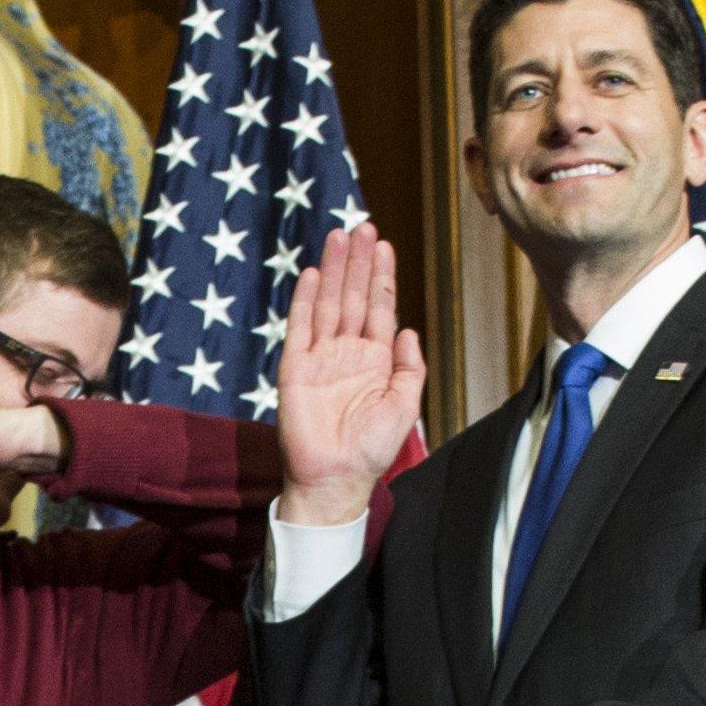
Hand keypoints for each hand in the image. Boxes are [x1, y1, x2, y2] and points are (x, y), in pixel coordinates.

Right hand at [275, 223, 424, 525]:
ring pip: (328, 303)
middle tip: (362, 227)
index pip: (379, 308)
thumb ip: (410, 368)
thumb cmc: (372, 449)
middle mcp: (347, 352)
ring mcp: (320, 357)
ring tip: (338, 236)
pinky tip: (314, 274)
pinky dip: (306, 300)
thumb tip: (409, 330)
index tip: (383, 245)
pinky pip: (300, 327)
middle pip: (353, 296)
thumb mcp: (405, 406)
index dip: (382, 276)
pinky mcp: (295, 367)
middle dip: (358, 262)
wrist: (335, 477)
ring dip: (335, 270)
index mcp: (375, 360)